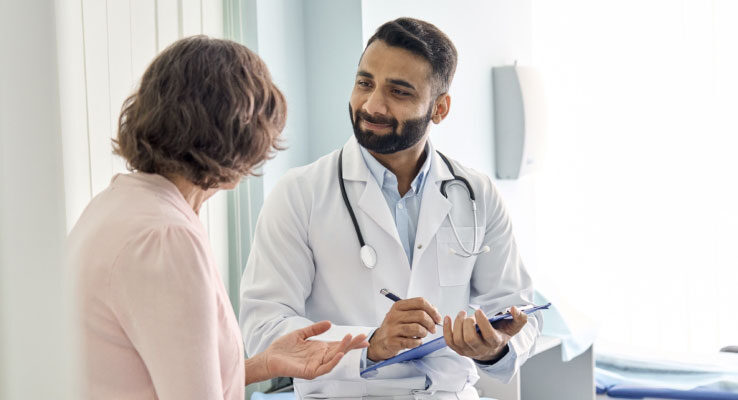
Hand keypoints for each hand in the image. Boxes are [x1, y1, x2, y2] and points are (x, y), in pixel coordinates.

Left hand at [246, 321, 367, 384]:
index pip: (339, 344)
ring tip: (351, 339)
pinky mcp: (310, 371)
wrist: (269, 358)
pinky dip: (333, 361)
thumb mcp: (301, 334)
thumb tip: (329, 323)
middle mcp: (320, 357)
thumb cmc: (283, 349)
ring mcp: (316, 365)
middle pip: (340, 350)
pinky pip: (325, 368)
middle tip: (363, 337)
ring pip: (334, 357)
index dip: (350, 341)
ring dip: (344, 349)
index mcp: (319, 349)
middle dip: (352, 344)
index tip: (363, 337)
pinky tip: (339, 353)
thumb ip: (315, 329)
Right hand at [367, 297, 441, 361]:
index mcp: (398, 306)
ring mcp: (392, 329)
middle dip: (431, 323)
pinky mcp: (392, 341)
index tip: (437, 318)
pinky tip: (416, 341)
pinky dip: (418, 342)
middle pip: (420, 315)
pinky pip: (411, 342)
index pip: (420, 302)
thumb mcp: (404, 314)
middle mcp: (394, 315)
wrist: (379, 341)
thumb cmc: (395, 327)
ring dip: (424, 333)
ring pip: (417, 328)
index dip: (432, 310)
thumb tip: (435, 310)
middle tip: (432, 329)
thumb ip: (419, 310)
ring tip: (422, 335)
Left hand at [443, 307, 526, 361]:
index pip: (488, 335)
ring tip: (462, 314)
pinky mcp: (459, 350)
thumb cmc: (501, 334)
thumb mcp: (513, 326)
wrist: (492, 349)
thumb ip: (519, 318)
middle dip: (467, 323)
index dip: (482, 322)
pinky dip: (446, 329)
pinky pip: (449, 342)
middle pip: (470, 339)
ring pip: (459, 340)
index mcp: (495, 342)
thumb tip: (514, 309)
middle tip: (469, 314)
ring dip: (457, 324)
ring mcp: (469, 351)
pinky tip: (448, 318)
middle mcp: (481, 349)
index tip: (479, 311)